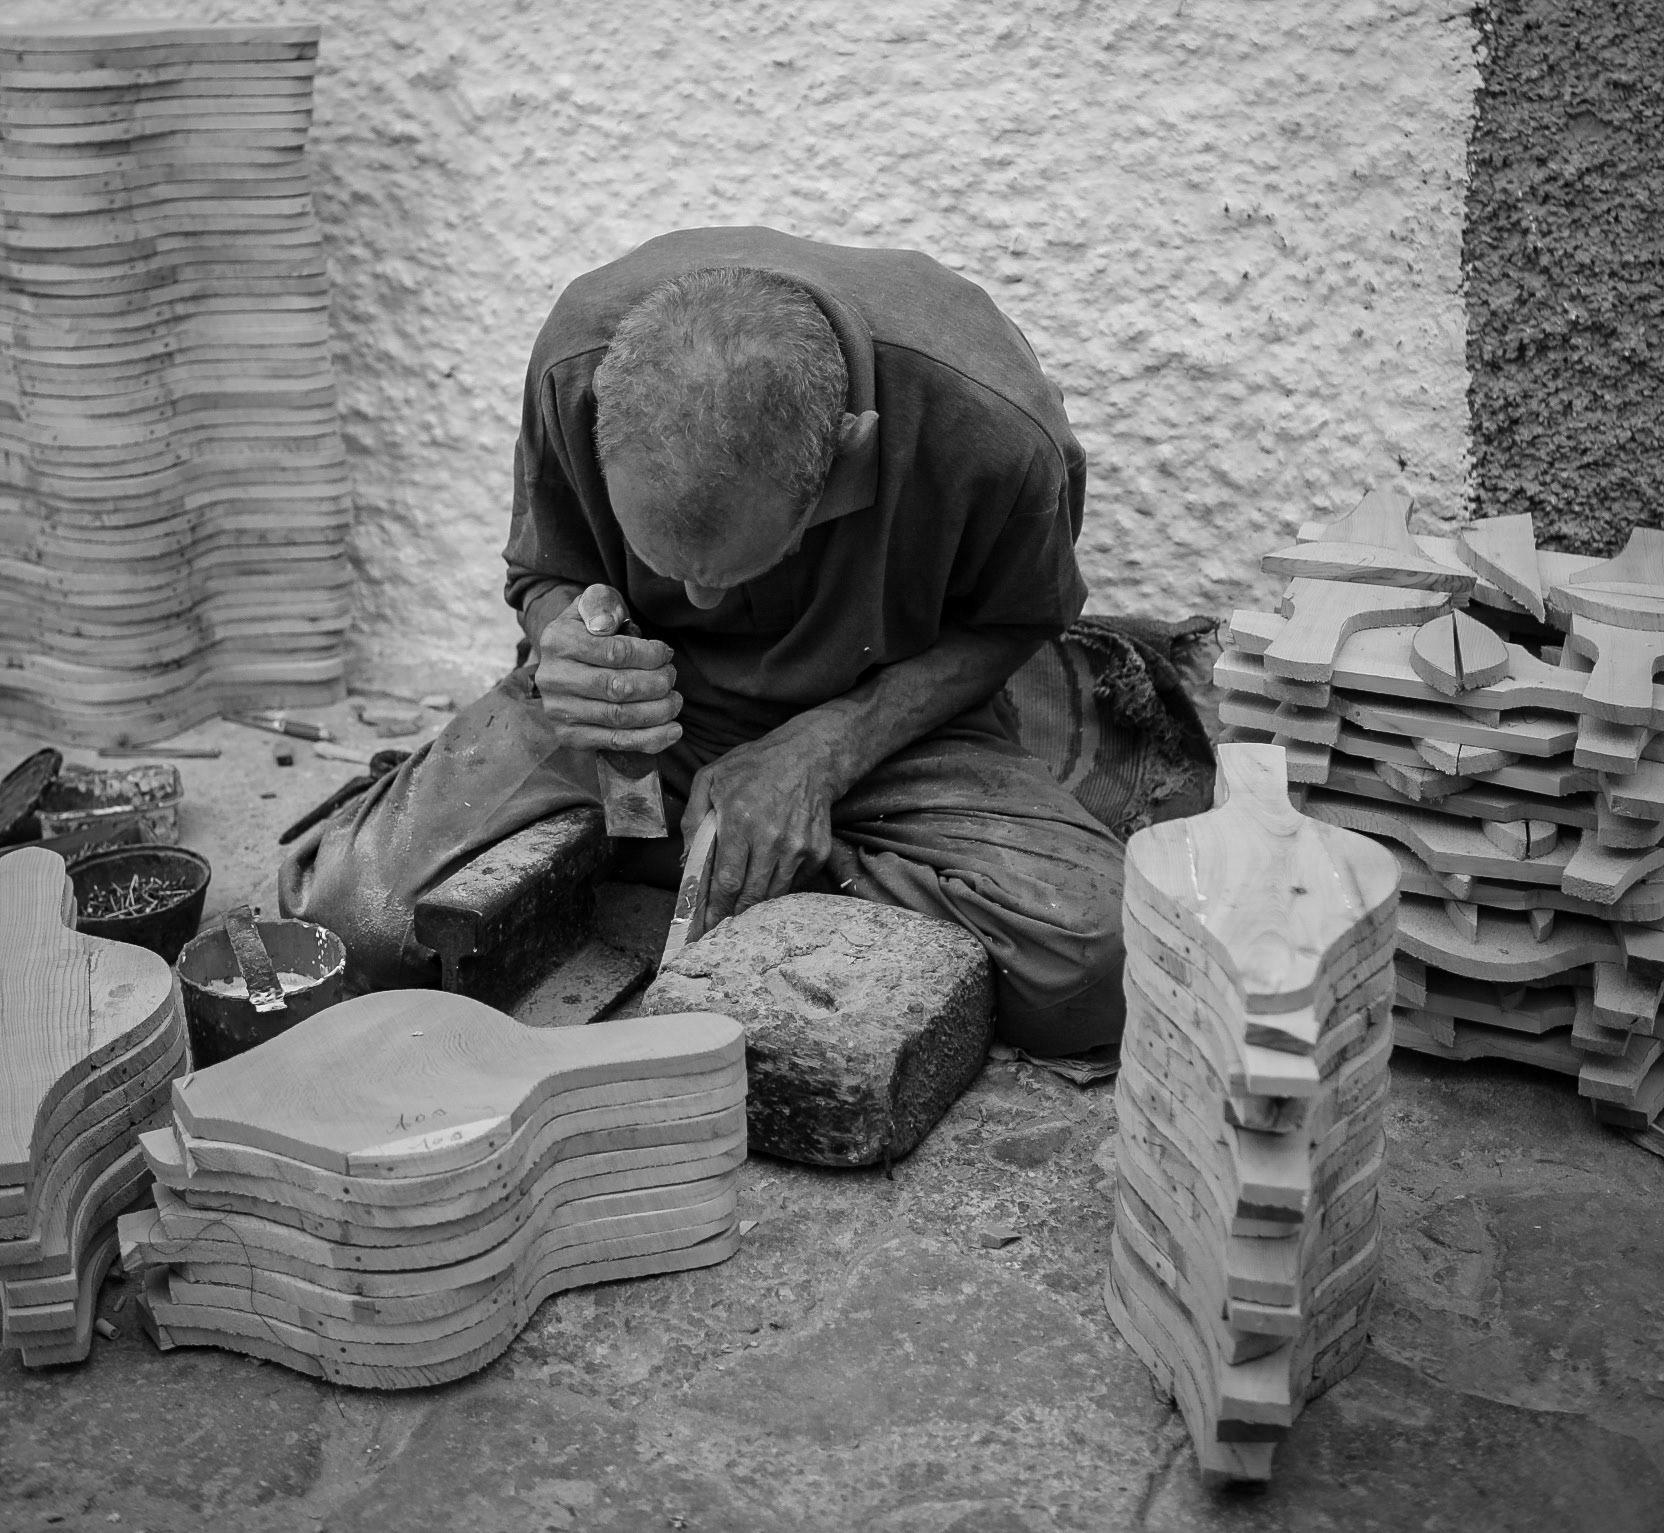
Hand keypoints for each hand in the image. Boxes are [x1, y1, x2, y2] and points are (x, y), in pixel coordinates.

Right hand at [533, 585, 681, 753]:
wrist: (565, 661)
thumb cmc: (591, 628)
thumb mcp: (594, 603)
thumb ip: (602, 603)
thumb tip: (605, 624)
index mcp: (557, 641)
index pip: (614, 652)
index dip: (650, 655)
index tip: (667, 654)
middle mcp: (553, 678)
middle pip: (618, 688)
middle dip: (657, 684)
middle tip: (671, 677)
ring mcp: (559, 711)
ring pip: (619, 717)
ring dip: (658, 711)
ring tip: (675, 701)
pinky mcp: (570, 736)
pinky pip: (615, 742)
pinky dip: (650, 740)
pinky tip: (673, 731)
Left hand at [683, 712, 842, 927]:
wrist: (809, 758)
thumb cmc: (754, 766)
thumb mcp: (710, 779)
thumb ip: (692, 819)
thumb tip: (686, 859)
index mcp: (740, 821)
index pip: (727, 880)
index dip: (716, 908)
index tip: (706, 924)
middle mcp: (771, 838)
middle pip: (751, 895)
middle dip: (733, 914)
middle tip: (721, 923)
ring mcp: (798, 847)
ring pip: (773, 894)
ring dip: (756, 904)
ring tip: (742, 906)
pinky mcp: (817, 852)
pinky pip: (794, 883)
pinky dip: (779, 885)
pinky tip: (768, 876)